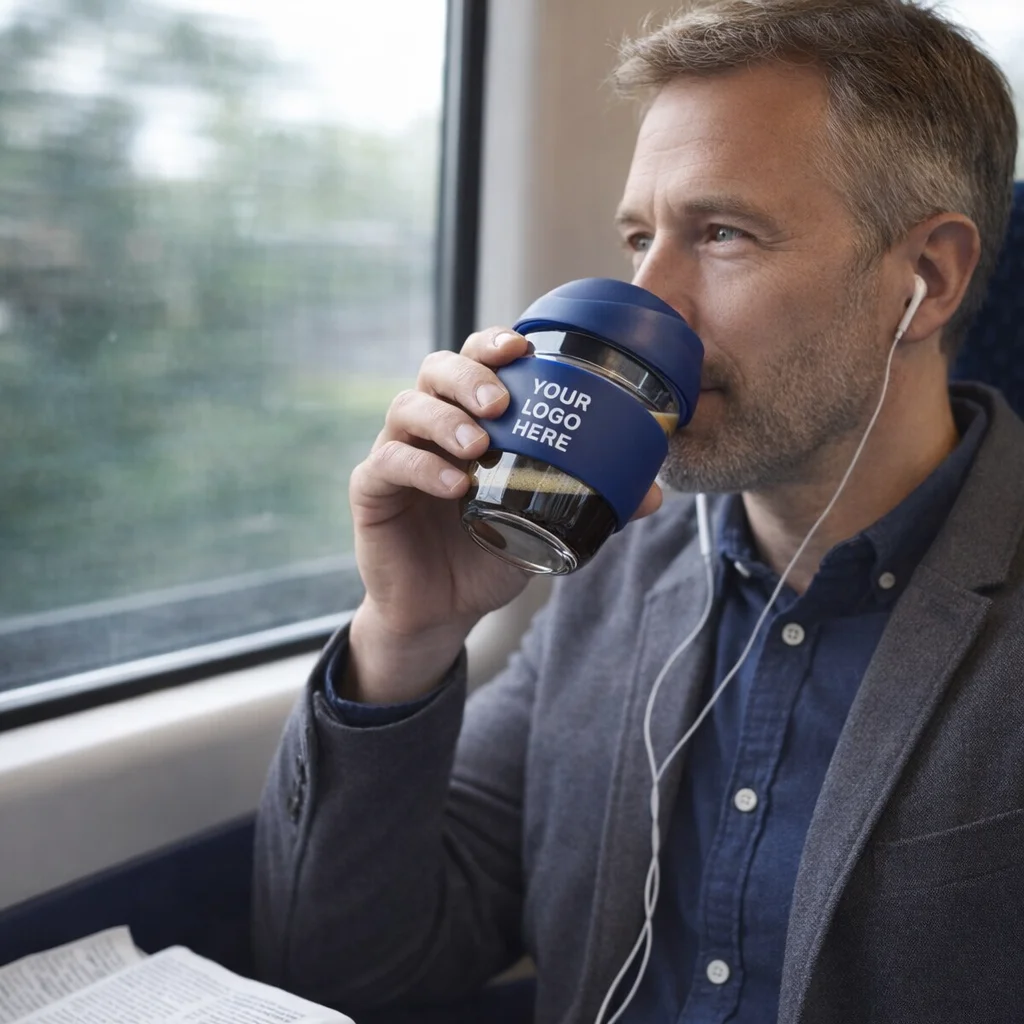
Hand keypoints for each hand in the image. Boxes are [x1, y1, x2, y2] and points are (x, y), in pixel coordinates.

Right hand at [345, 328, 662, 701]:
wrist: (443, 609)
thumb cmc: (491, 552)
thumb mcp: (544, 524)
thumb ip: (591, 503)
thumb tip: (654, 494)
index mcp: (470, 419)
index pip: (476, 361)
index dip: (494, 344)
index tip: (524, 347)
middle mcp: (430, 426)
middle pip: (436, 370)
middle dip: (469, 375)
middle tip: (501, 400)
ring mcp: (397, 453)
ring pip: (407, 407)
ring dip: (444, 418)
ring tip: (478, 444)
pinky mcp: (372, 489)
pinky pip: (388, 463)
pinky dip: (421, 468)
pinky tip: (454, 484)